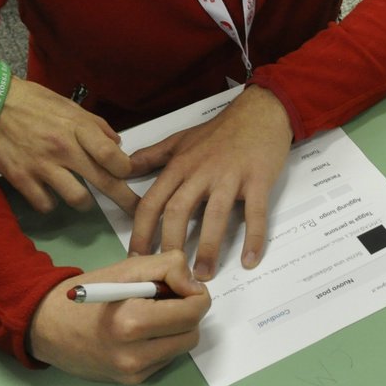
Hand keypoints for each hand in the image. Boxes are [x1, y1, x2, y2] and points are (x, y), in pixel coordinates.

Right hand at [0, 79, 138, 214]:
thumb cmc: (31, 102)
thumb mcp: (68, 106)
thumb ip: (95, 125)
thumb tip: (118, 144)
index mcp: (77, 127)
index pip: (114, 156)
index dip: (127, 170)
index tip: (128, 175)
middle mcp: (63, 148)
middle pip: (105, 183)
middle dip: (125, 200)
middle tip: (135, 211)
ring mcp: (42, 166)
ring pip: (78, 200)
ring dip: (83, 202)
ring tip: (80, 196)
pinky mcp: (21, 179)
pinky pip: (46, 204)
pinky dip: (50, 202)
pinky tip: (49, 193)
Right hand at [28, 251, 210, 383]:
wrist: (47, 326)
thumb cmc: (89, 292)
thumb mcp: (128, 268)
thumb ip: (168, 268)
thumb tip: (195, 286)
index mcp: (131, 322)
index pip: (192, 313)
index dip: (197, 295)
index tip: (183, 286)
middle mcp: (134, 354)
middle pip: (192, 333)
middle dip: (188, 313)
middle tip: (168, 299)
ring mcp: (133, 372)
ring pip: (182, 348)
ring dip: (177, 329)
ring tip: (152, 314)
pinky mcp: (132, 381)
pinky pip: (166, 360)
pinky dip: (163, 343)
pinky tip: (141, 332)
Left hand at [126, 85, 292, 279]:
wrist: (262, 111)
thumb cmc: (222, 129)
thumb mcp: (181, 139)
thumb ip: (153, 156)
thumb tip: (124, 168)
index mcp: (181, 165)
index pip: (153, 201)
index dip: (141, 230)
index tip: (136, 255)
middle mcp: (202, 172)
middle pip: (178, 211)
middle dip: (170, 243)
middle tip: (169, 271)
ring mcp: (231, 177)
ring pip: (214, 216)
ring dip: (208, 248)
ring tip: (204, 274)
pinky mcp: (258, 181)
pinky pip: (255, 214)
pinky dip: (254, 239)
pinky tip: (250, 260)